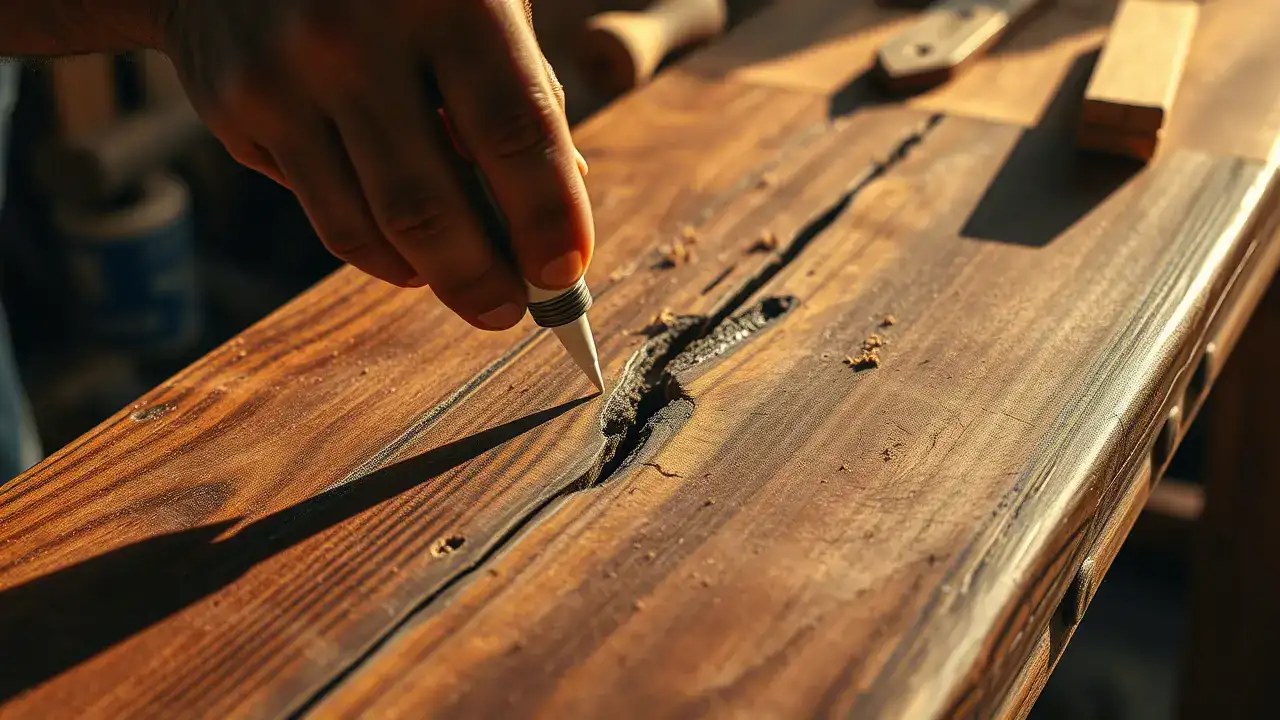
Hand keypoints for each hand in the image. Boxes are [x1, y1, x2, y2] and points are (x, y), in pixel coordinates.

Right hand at [160, 0, 593, 329]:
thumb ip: (520, 83)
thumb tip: (564, 197)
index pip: (514, 130)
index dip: (547, 217)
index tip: (565, 272)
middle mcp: (356, 33)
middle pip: (433, 204)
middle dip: (484, 278)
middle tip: (513, 310)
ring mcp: (285, 74)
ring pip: (372, 228)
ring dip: (433, 276)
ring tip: (471, 286)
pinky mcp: (236, 109)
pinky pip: (325, 214)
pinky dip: (377, 251)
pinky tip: (408, 255)